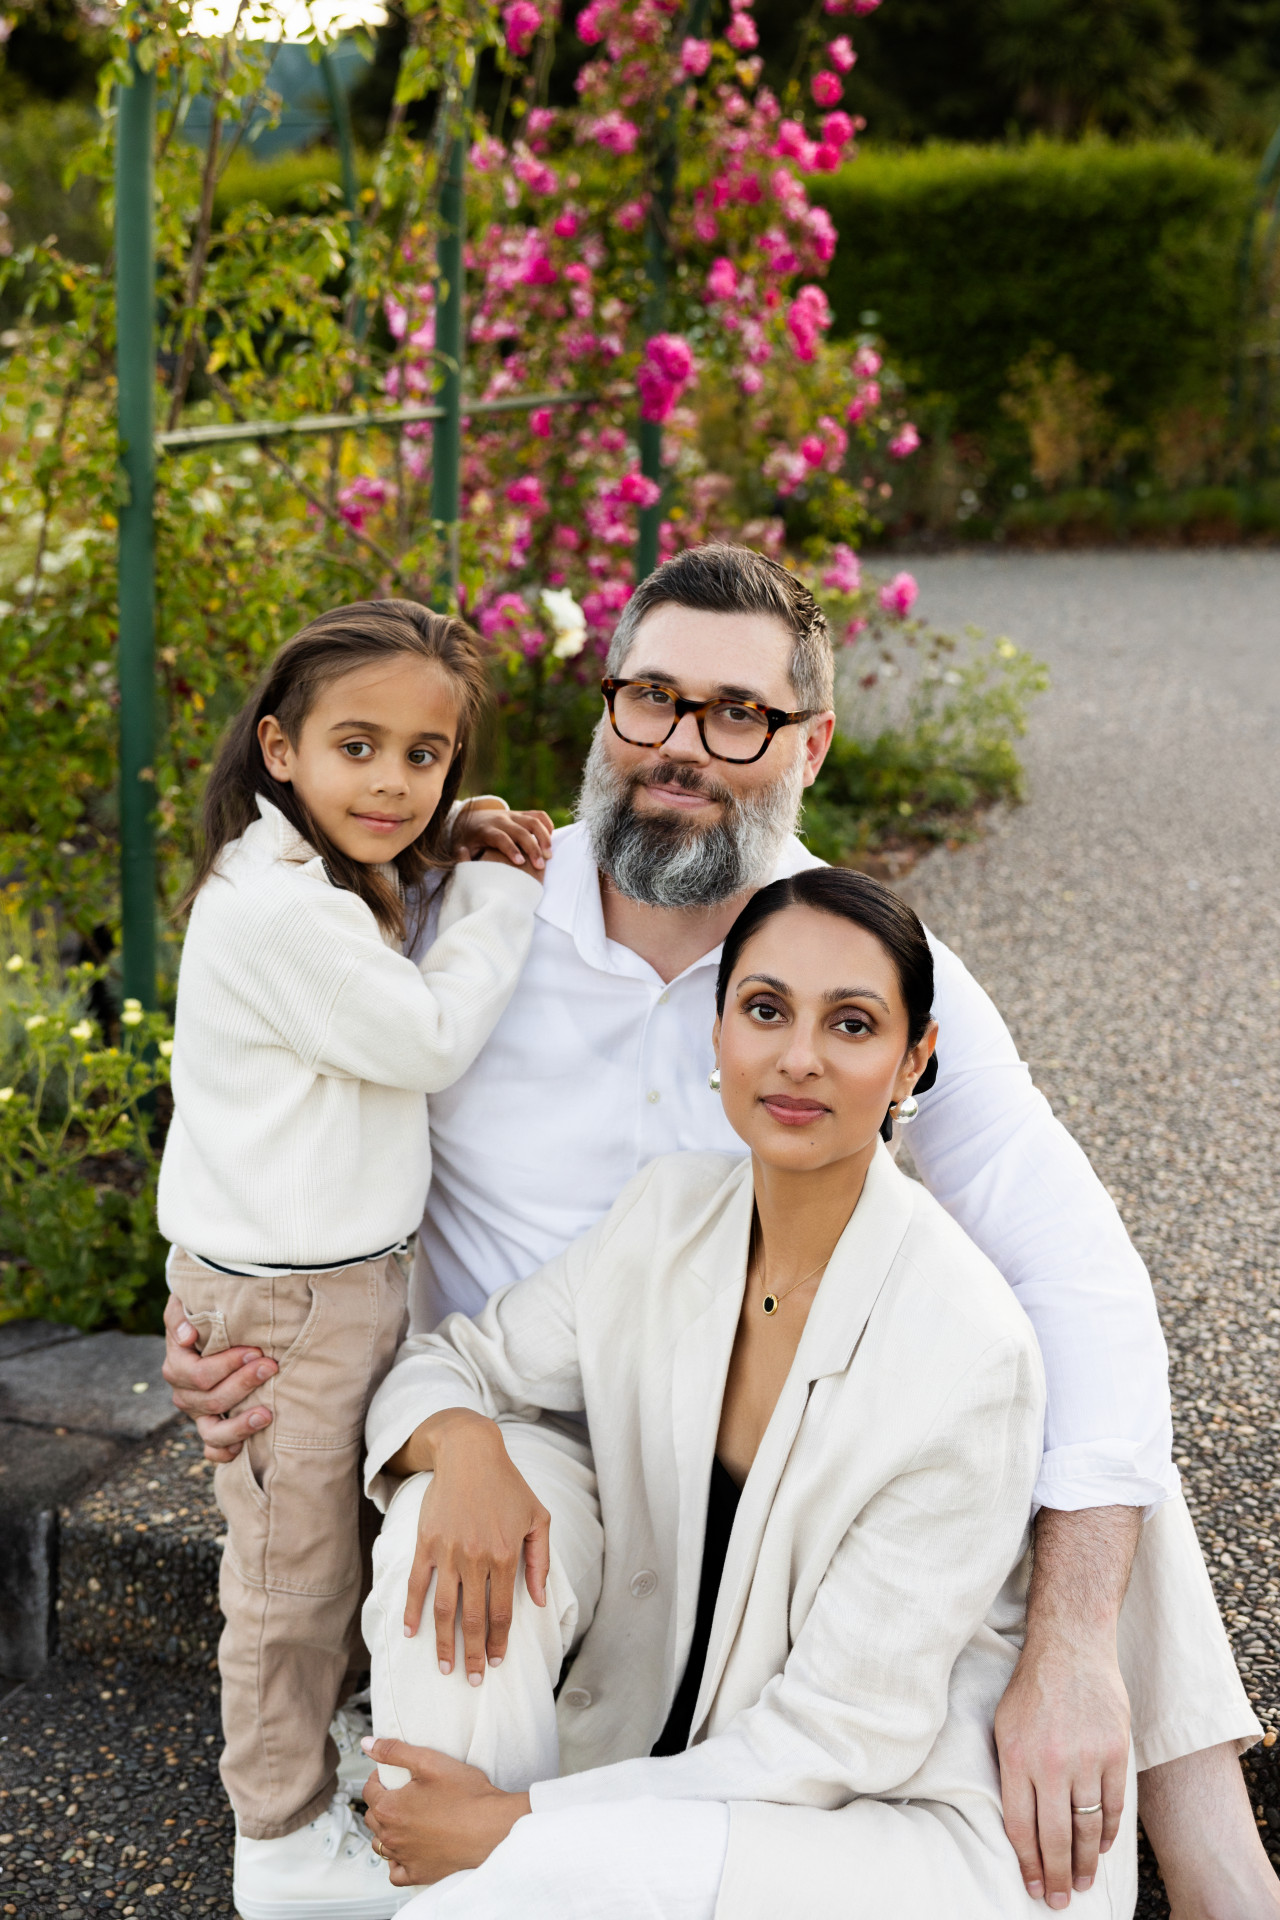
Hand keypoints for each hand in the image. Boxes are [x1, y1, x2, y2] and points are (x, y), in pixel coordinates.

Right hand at [161, 1290, 276, 1463]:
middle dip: (244, 1384)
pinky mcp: (209, 1426)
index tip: (256, 1350)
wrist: (205, 1329)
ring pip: (212, 1432)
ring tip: (267, 1414)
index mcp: (177, 1365)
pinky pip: (212, 1450)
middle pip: (212, 1400)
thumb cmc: (201, 1315)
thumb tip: (188, 1336)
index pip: (200, 1374)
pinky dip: (225, 1453)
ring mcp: (197, 1413)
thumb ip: (181, 1316)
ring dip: (240, 1425)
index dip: (228, 1365)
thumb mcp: (185, 1306)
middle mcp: (184, 1394)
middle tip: (271, 1366)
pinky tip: (242, 1450)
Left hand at [361, 1738, 528, 1885]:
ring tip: (405, 1818)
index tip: (390, 1775)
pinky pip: (395, 1873)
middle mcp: (393, 1836)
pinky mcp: (419, 1873)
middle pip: (372, 1818)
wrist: (493, 1827)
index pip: (369, 1791)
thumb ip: (395, 1751)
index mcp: (391, 1808)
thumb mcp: (429, 1761)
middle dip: (382, 1802)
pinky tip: (407, 1850)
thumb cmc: (467, 1796)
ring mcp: (405, 1857)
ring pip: (381, 1844)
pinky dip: (396, 1862)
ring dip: (387, 1830)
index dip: (378, 1778)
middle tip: (401, 1793)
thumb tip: (369, 1744)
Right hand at [401, 1410, 550, 1682]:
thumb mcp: (538, 1518)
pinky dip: (412, 1610)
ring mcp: (448, 1551)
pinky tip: (411, 1633)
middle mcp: (477, 1557)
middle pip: (473, 1618)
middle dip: (472, 1654)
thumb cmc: (508, 1486)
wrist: (470, 1454)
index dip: (499, 1642)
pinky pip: (417, 1583)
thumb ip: (541, 1562)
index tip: (496, 1663)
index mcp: (506, 1555)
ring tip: (444, 1667)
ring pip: (445, 1608)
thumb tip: (540, 1602)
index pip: (502, 1612)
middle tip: (472, 1680)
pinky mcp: (426, 1543)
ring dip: (444, 1642)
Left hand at [453, 797, 552, 871]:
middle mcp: (501, 820)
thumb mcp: (461, 848)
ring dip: (544, 837)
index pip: (500, 837)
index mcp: (486, 830)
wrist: (471, 818)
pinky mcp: (521, 814)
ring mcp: (512, 815)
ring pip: (533, 821)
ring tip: (549, 855)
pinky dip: (547, 825)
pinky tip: (551, 840)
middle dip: (532, 848)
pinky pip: (538, 815)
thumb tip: (464, 860)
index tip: (520, 863)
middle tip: (541, 865)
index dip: (510, 849)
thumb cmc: (468, 840)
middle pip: (520, 831)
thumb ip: (463, 856)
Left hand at [995, 1628, 1130, 1907]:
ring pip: (1087, 1827)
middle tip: (1060, 1901)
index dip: (1028, 1864)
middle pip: (1055, 1836)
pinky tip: (1101, 1848)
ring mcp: (1086, 1757)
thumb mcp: (1003, 1726)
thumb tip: (1017, 1826)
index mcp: (1016, 1757)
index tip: (1034, 1888)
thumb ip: (1010, 1774)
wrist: (1071, 1648)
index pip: (1021, 1827)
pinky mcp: (1115, 1751)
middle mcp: (1050, 1762)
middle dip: (1057, 1875)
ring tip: (1082, 1883)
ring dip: (1085, 1861)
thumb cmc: (1031, 1689)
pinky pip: (1113, 1805)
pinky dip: (1108, 1832)